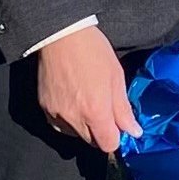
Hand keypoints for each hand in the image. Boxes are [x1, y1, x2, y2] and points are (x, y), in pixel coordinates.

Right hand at [32, 26, 140, 151]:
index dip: (116, 137)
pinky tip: (72, 102)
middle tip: (103, 109)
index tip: (118, 126)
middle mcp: (75, 118)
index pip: (108, 144)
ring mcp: (57, 114)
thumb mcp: (116, 77)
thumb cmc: (93, 51)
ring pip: (75, 134)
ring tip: (86, 102)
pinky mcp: (45, 108)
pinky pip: (59, 125)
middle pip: (91, 141)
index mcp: (96, 112)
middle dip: (100, 131)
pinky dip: (67, 120)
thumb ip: (123, 109)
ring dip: (83, 126)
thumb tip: (133, 131)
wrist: (61, 35)